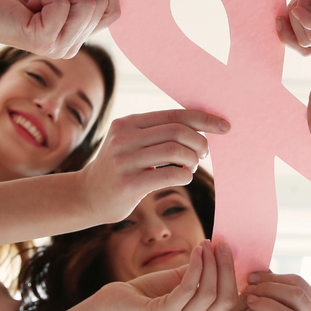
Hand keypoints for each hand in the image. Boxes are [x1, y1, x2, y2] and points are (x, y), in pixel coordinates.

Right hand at [77, 110, 230, 223]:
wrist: (86, 197)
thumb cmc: (119, 169)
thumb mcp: (130, 143)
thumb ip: (157, 133)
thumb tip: (200, 129)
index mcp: (128, 122)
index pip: (175, 114)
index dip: (204, 119)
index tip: (225, 126)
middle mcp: (124, 137)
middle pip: (178, 131)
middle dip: (200, 142)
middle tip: (203, 155)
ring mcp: (124, 160)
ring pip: (176, 150)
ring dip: (193, 159)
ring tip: (192, 166)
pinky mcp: (128, 183)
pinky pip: (170, 174)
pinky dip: (186, 175)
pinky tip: (183, 177)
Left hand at [101, 241, 238, 310]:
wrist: (111, 304)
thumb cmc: (146, 293)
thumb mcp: (178, 283)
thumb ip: (199, 274)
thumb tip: (220, 251)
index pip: (228, 304)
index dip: (231, 276)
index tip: (227, 251)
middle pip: (223, 301)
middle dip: (224, 268)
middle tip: (221, 244)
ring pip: (207, 294)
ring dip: (209, 264)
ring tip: (205, 244)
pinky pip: (188, 289)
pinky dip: (195, 267)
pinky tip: (195, 251)